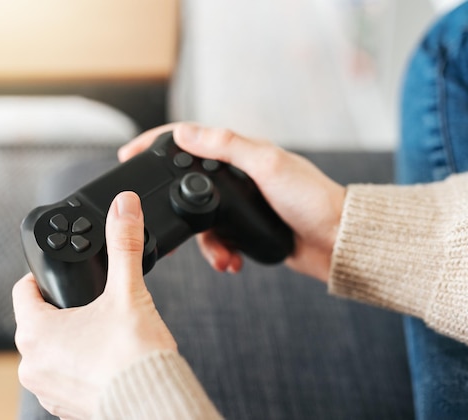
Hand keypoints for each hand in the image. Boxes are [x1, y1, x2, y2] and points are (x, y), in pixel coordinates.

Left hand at [12, 192, 176, 418]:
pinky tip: (106, 362)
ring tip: (102, 334)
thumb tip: (124, 204)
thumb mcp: (127, 291)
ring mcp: (47, 390)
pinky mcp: (64, 409)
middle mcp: (32, 365)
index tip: (59, 275)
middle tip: (91, 303)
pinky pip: (64, 378)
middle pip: (38, 322)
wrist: (152, 403)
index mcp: (36, 332)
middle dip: (61, 310)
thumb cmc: (133, 354)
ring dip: (69, 341)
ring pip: (50, 352)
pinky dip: (80, 367)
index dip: (41, 278)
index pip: (23, 292)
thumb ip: (123, 243)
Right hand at [119, 123, 345, 281]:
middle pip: (189, 186)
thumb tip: (185, 132)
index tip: (129, 153)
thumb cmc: (311, 199)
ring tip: (221, 257)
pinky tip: (232, 262)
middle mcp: (238, 177)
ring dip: (207, 243)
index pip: (191, 140)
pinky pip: (220, 241)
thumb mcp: (267, 165)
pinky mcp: (246, 229)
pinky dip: (221, 254)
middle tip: (154, 220)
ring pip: (203, 222)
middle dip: (174, 206)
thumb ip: (226, 146)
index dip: (157, 144)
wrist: (338, 241)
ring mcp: (242, 205)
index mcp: (242, 153)